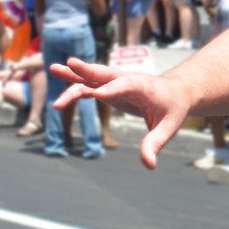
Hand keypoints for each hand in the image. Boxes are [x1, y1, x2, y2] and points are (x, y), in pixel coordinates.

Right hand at [49, 58, 188, 168]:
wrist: (176, 92)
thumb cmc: (173, 108)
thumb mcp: (168, 127)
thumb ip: (155, 144)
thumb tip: (149, 165)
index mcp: (143, 86)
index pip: (125, 86)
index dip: (112, 89)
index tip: (98, 94)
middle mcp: (127, 80)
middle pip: (105, 74)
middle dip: (88, 69)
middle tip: (71, 63)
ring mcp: (116, 83)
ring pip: (92, 78)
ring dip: (74, 75)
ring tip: (52, 68)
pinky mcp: (109, 88)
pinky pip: (90, 87)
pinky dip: (75, 87)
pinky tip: (59, 98)